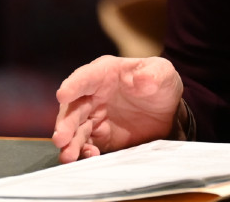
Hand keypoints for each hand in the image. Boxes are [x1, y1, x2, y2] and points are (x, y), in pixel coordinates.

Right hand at [52, 55, 183, 162]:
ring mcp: (94, 117)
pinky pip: (87, 145)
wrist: (168, 111)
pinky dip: (85, 152)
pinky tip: (90, 157)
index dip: (73, 86)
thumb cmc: (160, 84)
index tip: (63, 95)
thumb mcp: (163, 73)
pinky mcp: (99, 137)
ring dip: (70, 143)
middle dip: (65, 123)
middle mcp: (93, 95)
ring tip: (68, 156)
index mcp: (104, 74)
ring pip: (75, 130)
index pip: (85, 78)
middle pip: (73, 108)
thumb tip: (142, 80)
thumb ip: (154, 74)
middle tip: (61, 138)